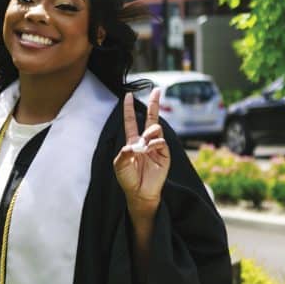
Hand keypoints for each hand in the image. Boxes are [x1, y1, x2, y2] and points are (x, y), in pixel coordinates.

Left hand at [113, 90, 171, 228]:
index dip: (129, 109)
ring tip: (144, 146)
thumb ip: (124, 153)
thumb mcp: (119, 165)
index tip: (128, 95)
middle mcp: (145, 142)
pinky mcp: (164, 154)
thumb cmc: (128, 179)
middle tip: (157, 90)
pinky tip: (150, 149)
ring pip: (155, 130)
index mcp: (133, 142)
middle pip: (150, 118)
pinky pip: (161, 142)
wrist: (140, 193)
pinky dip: (155, 143)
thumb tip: (135, 145)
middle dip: (153, 104)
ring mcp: (156, 147)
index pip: (131, 121)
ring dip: (149, 134)